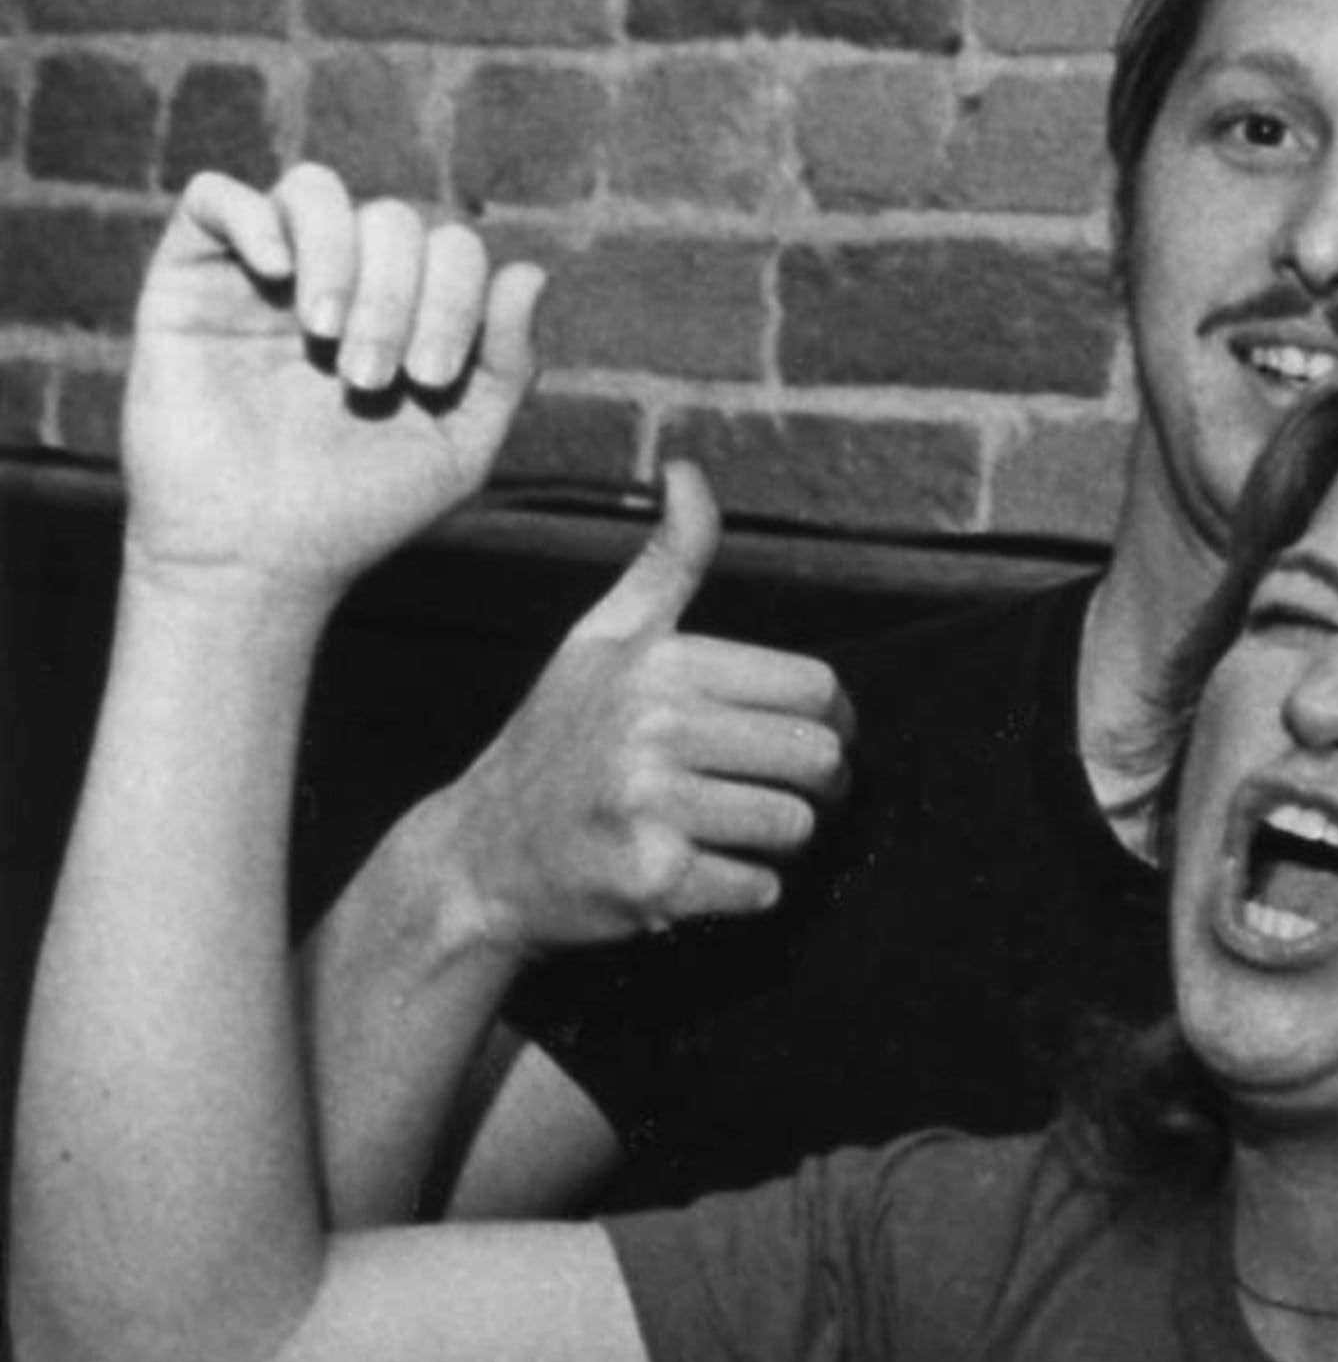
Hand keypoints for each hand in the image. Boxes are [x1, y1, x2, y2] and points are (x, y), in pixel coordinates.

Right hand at [123, 170, 541, 599]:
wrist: (254, 558)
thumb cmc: (357, 507)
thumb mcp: (458, 445)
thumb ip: (505, 364)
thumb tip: (529, 272)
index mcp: (405, 310)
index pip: (451, 248)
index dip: (456, 299)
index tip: (429, 379)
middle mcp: (339, 278)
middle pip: (392, 219)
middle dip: (396, 296)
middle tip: (371, 378)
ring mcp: (263, 274)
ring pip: (315, 191)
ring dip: (339, 258)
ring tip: (324, 335)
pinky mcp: (189, 278)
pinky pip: (214, 197)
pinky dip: (254, 218)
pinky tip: (277, 275)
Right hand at [431, 463, 849, 955]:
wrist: (481, 854)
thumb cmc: (554, 741)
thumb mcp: (601, 638)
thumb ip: (665, 561)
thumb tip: (686, 471)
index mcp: (658, 663)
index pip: (814, 688)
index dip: (832, 719)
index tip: (806, 738)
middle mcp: (655, 727)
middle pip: (817, 758)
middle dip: (815, 785)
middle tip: (780, 793)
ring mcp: (652, 805)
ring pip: (794, 825)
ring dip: (776, 840)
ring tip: (726, 830)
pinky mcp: (654, 879)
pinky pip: (760, 888)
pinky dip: (742, 890)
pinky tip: (695, 871)